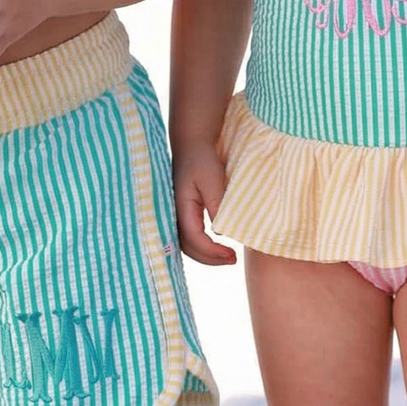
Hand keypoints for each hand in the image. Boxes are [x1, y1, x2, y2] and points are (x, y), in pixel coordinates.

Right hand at [173, 142, 236, 266]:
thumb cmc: (202, 160)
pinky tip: (216, 246)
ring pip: (187, 245)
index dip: (212, 252)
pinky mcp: (181, 213)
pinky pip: (188, 237)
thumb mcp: (213, 180)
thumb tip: (221, 232)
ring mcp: (176, 214)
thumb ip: (217, 205)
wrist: (191, 146)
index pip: (194, 238)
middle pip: (188, 247)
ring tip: (227, 256)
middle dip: (210, 258)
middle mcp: (174, 214)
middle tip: (232, 259)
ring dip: (206, 255)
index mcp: (181, 206)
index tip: (231, 254)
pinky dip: (201, 247)